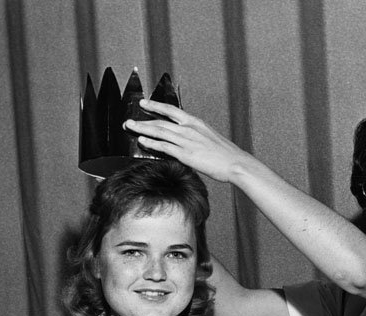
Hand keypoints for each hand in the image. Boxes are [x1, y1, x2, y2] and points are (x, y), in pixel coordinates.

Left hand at [124, 101, 249, 182]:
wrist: (236, 163)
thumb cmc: (226, 155)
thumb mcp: (211, 139)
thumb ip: (197, 137)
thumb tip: (190, 141)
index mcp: (196, 122)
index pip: (172, 110)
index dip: (156, 105)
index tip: (144, 103)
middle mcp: (189, 128)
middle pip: (161, 120)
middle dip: (143, 119)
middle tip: (129, 119)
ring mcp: (187, 141)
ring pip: (159, 131)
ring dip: (143, 129)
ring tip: (130, 127)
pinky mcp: (186, 154)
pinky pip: (164, 147)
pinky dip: (152, 143)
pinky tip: (142, 141)